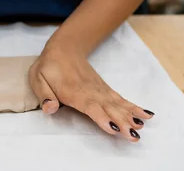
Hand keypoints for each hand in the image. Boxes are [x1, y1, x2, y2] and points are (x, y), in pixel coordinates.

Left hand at [29, 48, 153, 141]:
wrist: (64, 48)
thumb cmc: (49, 66)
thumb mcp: (37, 77)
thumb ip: (44, 94)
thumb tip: (50, 108)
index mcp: (73, 91)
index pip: (90, 106)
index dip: (102, 117)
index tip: (113, 127)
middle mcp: (90, 92)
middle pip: (108, 108)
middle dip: (121, 122)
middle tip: (133, 135)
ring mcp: (100, 90)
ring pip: (117, 104)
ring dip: (131, 116)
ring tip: (142, 127)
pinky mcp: (105, 90)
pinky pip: (121, 99)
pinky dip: (134, 107)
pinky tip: (146, 114)